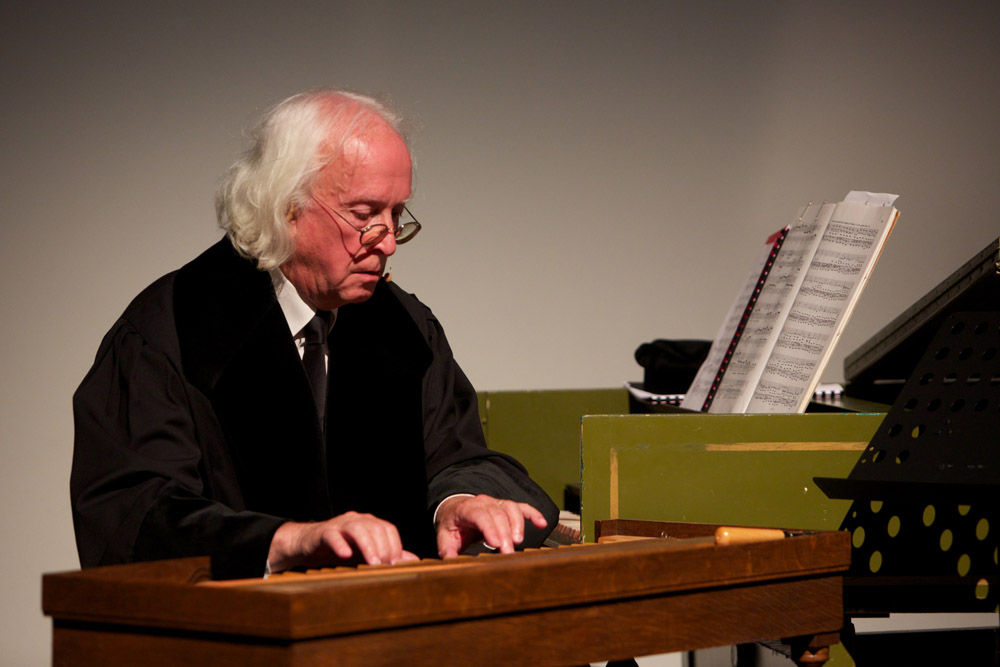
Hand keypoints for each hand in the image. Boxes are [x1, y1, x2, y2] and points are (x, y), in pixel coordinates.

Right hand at [267, 511, 418, 572]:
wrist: (309, 544)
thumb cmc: (340, 549)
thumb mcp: (365, 554)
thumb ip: (387, 555)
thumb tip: (413, 561)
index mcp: (369, 523)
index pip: (387, 529)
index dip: (394, 546)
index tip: (396, 565)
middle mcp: (356, 520)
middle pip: (375, 527)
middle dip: (383, 547)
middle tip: (386, 566)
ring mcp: (340, 524)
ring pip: (357, 529)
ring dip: (367, 546)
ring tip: (372, 563)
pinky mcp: (323, 532)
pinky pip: (333, 535)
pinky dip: (340, 544)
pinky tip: (345, 555)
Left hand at [434, 494, 548, 558]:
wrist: (456, 509)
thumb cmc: (452, 524)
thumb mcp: (444, 537)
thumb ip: (447, 550)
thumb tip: (451, 562)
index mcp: (466, 509)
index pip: (480, 516)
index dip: (489, 528)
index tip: (496, 543)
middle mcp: (483, 502)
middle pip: (498, 515)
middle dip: (505, 534)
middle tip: (508, 552)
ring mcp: (496, 503)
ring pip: (511, 508)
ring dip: (517, 524)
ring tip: (518, 541)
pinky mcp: (506, 506)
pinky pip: (522, 507)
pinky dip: (533, 514)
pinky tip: (542, 523)